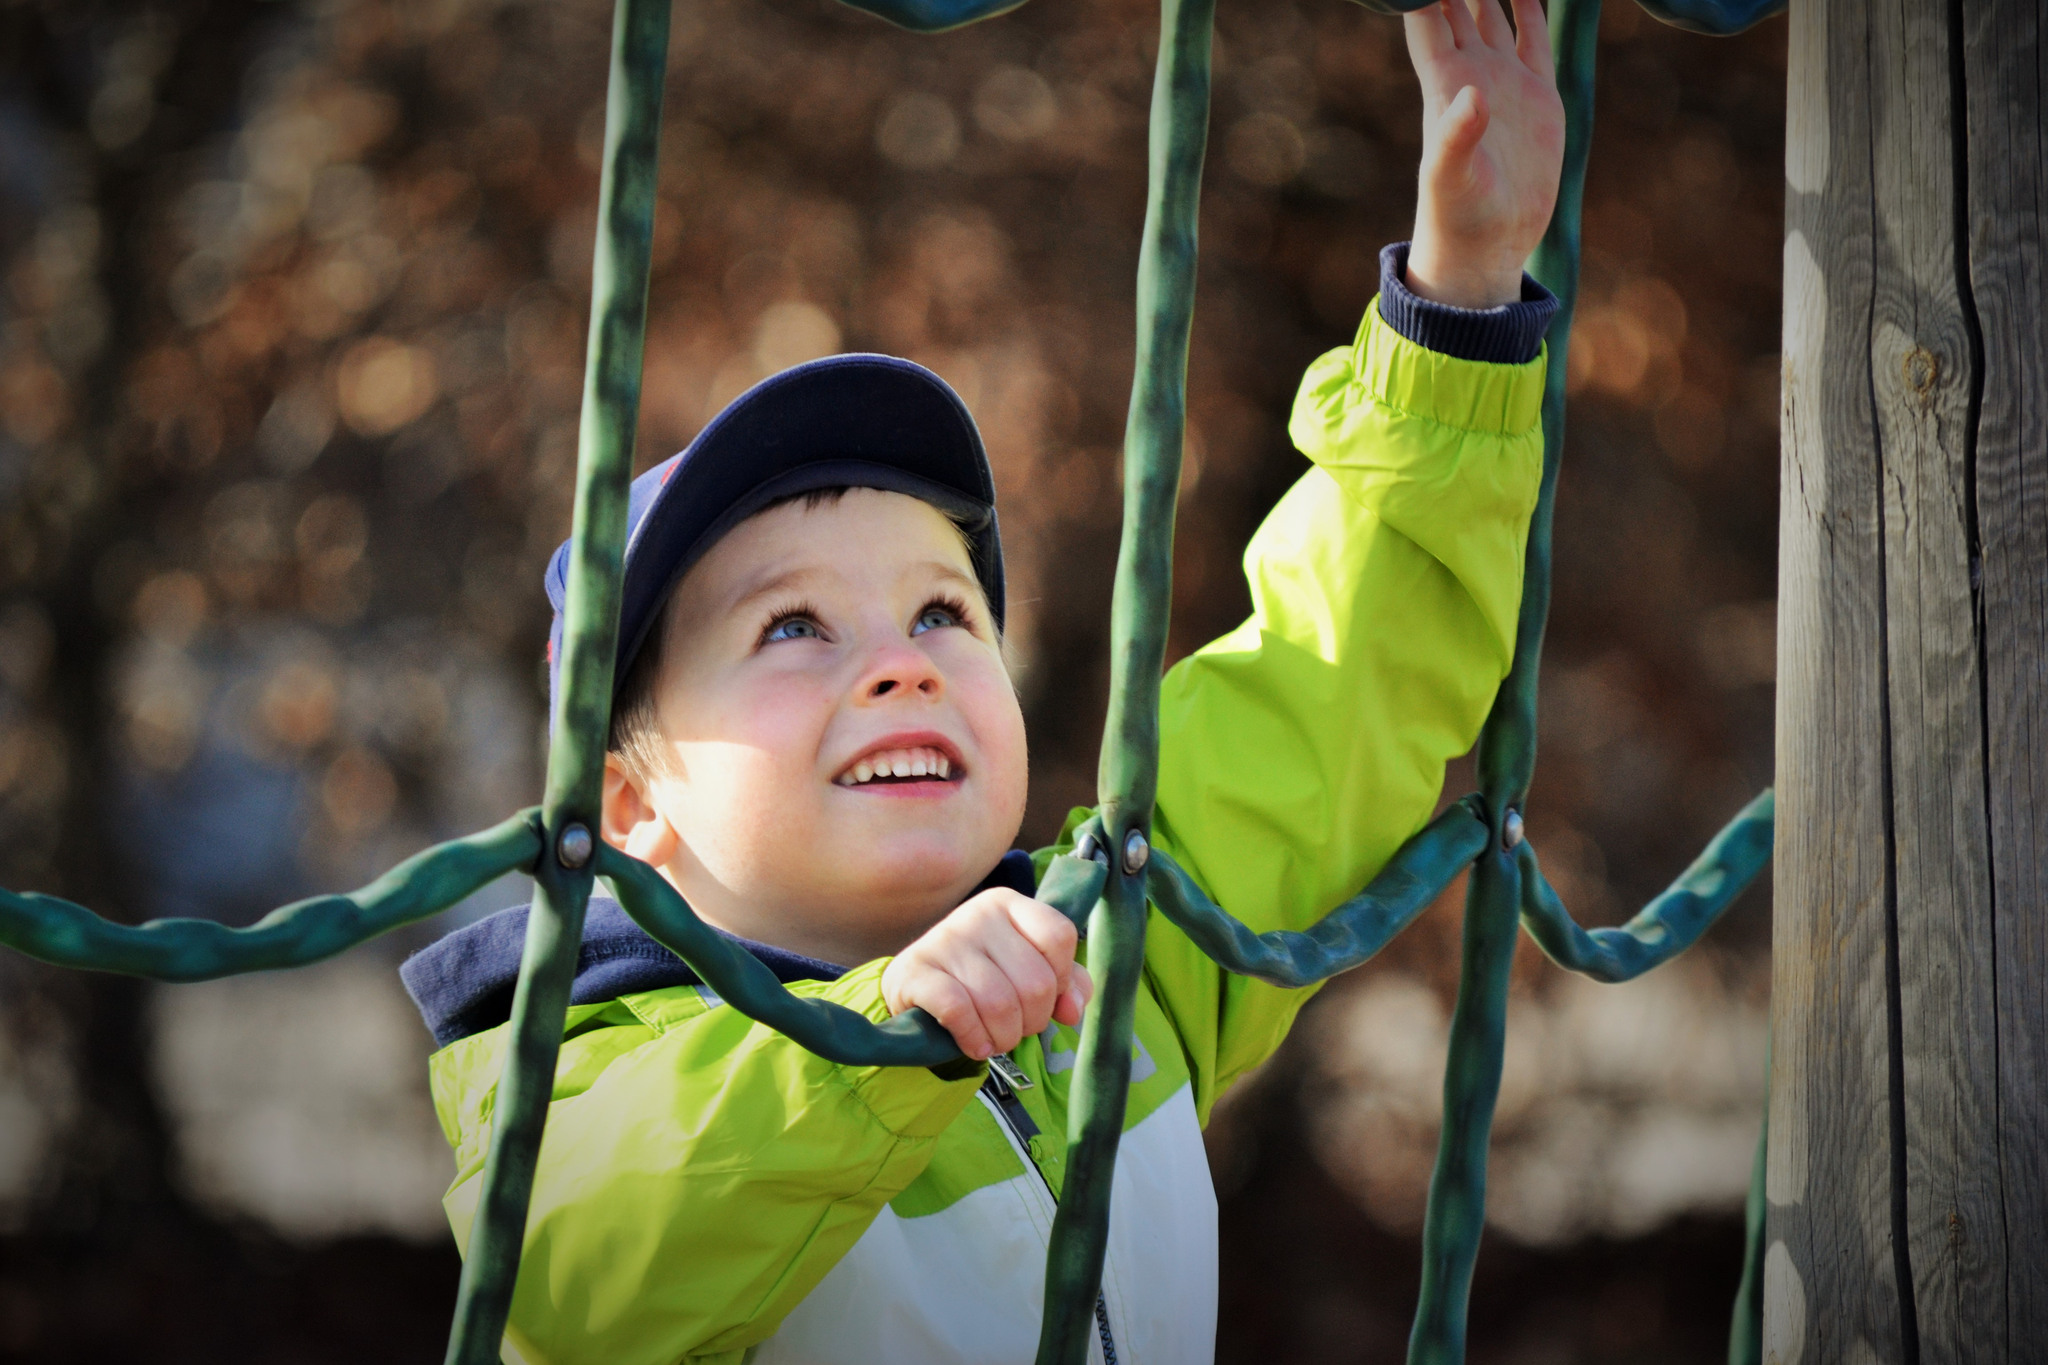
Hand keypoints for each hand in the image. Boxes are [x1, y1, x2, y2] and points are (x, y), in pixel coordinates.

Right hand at [881, 889, 1093, 1060]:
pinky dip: (974, 1038)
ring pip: (1000, 1004)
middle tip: (1015, 1027)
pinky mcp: (915, 969)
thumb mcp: (1025, 969)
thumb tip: (1072, 1010)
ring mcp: (945, 939)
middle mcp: (978, 913)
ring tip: (995, 1040)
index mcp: (1009, 904)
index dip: (1062, 980)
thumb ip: (1066, 983)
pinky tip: (975, 1045)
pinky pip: (959, 1011)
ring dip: (1004, 1037)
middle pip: (1036, 982)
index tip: (1046, 997)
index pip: (1059, 936)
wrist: (912, 988)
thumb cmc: (979, 979)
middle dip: (1032, 1021)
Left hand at [1404, 0, 1565, 308]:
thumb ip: (1456, 139)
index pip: (1426, 15)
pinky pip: (1534, 29)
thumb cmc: (1457, 217)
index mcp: (1443, 84)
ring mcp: (1502, 76)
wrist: (1489, 244)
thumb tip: (1472, 94)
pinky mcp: (1535, 89)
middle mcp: (1469, 70)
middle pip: (1458, 0)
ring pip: (1495, 6)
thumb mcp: (1452, 180)